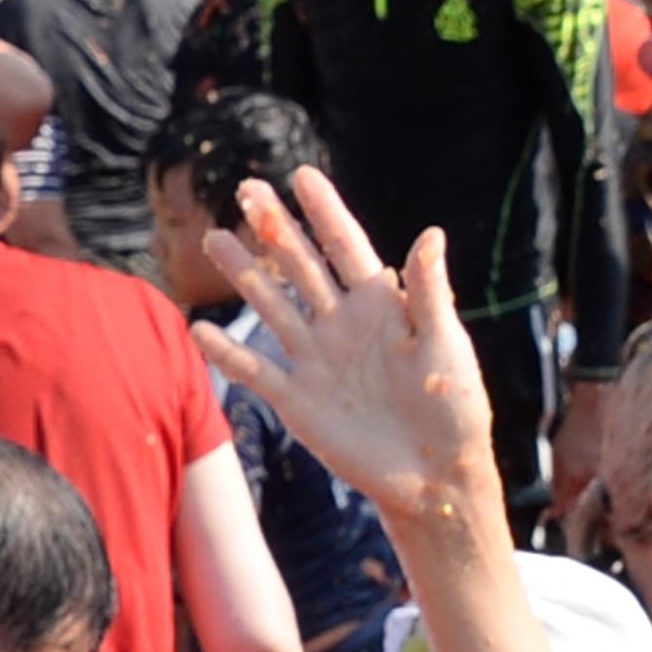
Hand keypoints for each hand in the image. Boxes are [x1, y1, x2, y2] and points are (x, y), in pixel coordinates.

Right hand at [199, 172, 501, 522]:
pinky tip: (198, 328)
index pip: (347, 248)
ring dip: (243, 275)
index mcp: (381, 306)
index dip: (325, 212)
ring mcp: (316, 360)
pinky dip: (227, 352)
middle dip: (275, 229)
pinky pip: (256, 371)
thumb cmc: (453, 409)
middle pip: (301, 267)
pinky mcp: (298, 402)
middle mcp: (342, 325)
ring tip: (214, 239)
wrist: (436, 477)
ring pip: (271, 307)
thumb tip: (431, 234)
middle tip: (248, 189)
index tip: (302, 175)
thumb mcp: (445, 347)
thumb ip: (430, 295)